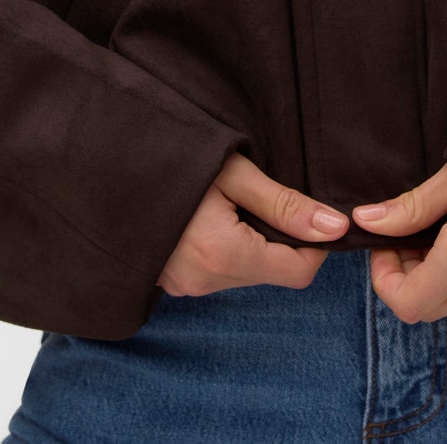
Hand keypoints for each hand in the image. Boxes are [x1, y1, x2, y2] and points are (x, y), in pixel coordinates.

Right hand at [157, 151, 349, 295]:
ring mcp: (186, 286)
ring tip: (229, 202)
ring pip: (247, 271)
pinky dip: (229, 247)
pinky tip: (211, 216)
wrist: (111, 160)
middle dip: (281, 238)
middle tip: (263, 195)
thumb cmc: (174, 160)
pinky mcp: (175, 282)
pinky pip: (221, 271)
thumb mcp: (234, 173)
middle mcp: (205, 281)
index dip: (316, 244)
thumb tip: (335, 227)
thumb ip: (285, 204)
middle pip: (272, 271)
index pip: (298, 273)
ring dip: (254, 242)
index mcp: (224, 255)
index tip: (312, 211)